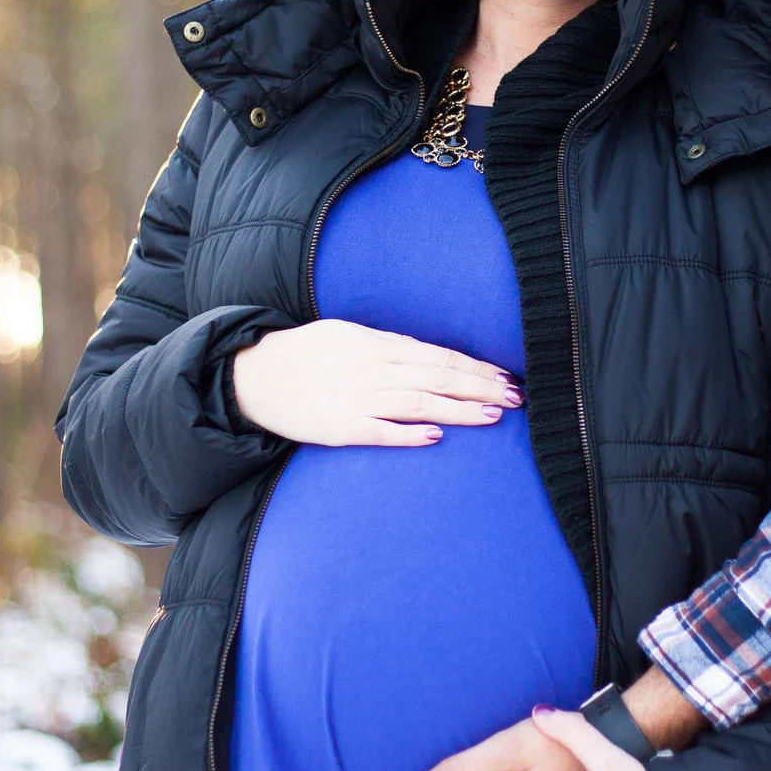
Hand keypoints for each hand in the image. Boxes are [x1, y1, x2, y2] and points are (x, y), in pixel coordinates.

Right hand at [231, 320, 517, 446]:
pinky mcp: (338, 429)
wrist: (255, 376)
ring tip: (493, 416)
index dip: (474, 367)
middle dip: (479, 388)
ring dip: (458, 410)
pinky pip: (378, 432)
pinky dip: (407, 433)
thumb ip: (389, 345)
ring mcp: (355, 400)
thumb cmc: (307, 354)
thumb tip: (432, 357)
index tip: (505, 377)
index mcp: (376, 345)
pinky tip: (436, 436)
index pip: (437, 356)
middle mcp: (371, 370)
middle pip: (436, 378)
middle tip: (515, 398)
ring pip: (417, 404)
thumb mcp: (349, 334)